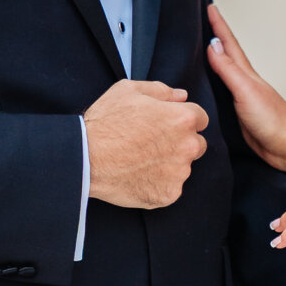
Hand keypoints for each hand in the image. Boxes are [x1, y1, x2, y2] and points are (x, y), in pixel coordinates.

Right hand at [84, 79, 208, 208]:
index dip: (183, 119)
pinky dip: (158, 183)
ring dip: (170, 164)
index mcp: (183, 119)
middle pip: (197, 144)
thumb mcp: (129, 90)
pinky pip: (170, 188)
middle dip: (181, 142)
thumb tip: (182, 95)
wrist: (85, 158)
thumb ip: (162, 90)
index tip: (167, 124)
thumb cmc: (105, 121)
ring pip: (183, 167)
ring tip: (140, 160)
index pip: (200, 118)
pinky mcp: (168, 195)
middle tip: (153, 143)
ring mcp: (178, 173)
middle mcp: (187, 147)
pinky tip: (138, 175)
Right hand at [206, 6, 285, 176]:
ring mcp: (242, 97)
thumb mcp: (246, 91)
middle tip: (206, 19)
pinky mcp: (239, 114)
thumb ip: (228, 69)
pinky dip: (215, 83)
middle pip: (227, 54)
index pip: (228, 44)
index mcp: (246, 74)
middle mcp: (244, 82)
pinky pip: (223, 92)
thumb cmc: (274, 121)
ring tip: (204, 46)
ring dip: (215, 58)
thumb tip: (213, 45)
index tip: (209, 7)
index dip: (218, 25)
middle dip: (216, 36)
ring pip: (225, 72)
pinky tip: (210, 85)